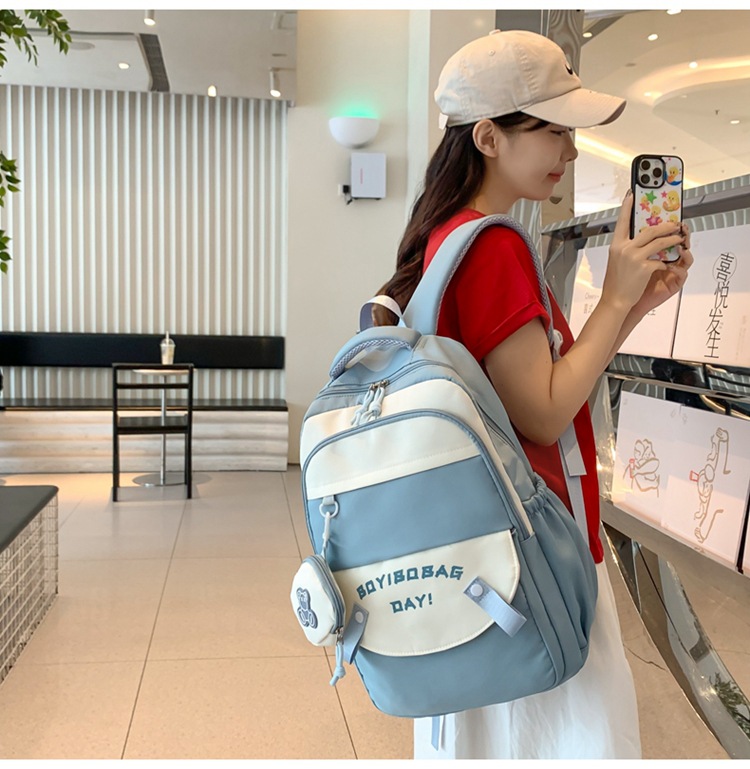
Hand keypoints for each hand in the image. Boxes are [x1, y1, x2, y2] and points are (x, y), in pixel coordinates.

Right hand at [603, 192, 685, 311]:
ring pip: (659, 242)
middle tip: (674, 223)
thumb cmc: (615, 283)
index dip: (627, 207)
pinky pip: (660, 260)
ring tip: (679, 238)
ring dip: (672, 239)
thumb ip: (626, 248)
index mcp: (616, 246)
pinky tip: (667, 264)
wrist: (615, 300)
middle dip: (665, 226)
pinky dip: (664, 262)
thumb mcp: (617, 261)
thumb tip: (641, 239)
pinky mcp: (644, 267)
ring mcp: (634, 257)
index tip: (631, 194)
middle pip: (649, 230)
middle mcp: (624, 249)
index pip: (622, 222)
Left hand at [630, 223, 692, 317]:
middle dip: (679, 232)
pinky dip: (679, 269)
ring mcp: (671, 272)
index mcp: (655, 253)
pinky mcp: (673, 283)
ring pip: (685, 257)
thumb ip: (634, 243)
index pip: (664, 235)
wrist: (624, 302)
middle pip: (678, 242)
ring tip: (680, 243)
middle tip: (677, 225)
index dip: (668, 224)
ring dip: (684, 248)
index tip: (670, 213)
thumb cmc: (627, 282)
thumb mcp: (629, 258)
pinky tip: (672, 266)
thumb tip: (631, 222)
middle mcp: (665, 260)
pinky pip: (682, 274)